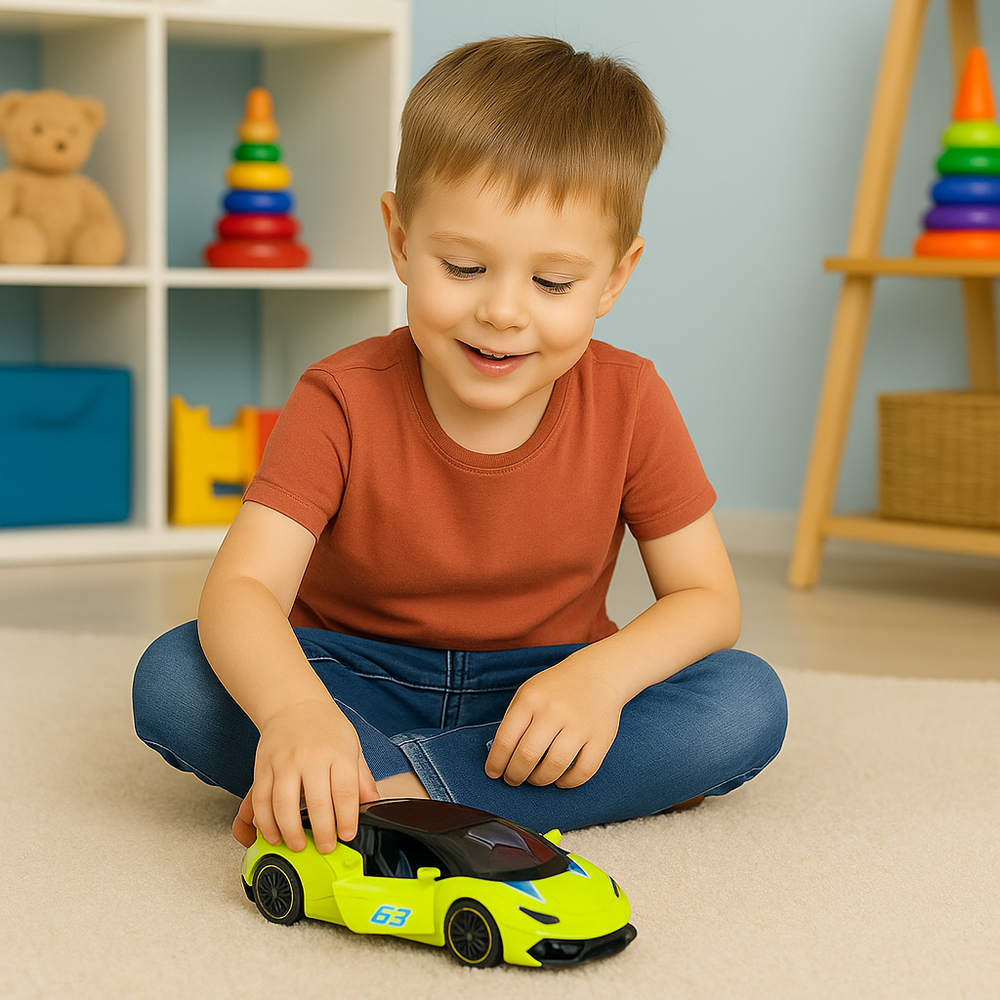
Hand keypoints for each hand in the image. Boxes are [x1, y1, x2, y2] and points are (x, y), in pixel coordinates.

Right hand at [236, 698, 378, 853]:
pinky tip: (273, 834)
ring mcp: (284, 762)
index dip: (347, 820)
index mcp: (338, 753)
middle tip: (325, 848)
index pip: (346, 792)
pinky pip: (261, 800)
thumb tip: (374, 803)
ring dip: (290, 832)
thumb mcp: (352, 746)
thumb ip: (362, 778)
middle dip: (322, 833)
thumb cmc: (326, 728)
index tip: (347, 835)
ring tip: (298, 846)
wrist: (294, 704)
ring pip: (283, 805)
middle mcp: (311, 757)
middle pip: (316, 803)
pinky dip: (265, 822)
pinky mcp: (263, 767)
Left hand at [485, 648, 624, 788]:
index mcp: (531, 699)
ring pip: (554, 767)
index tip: (493, 773)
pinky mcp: (601, 738)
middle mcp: (554, 711)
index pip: (505, 740)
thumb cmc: (556, 688)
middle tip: (513, 779)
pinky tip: (560, 779)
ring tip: (535, 779)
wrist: (597, 674)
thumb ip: (513, 720)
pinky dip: (568, 782)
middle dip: (515, 775)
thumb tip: (501, 756)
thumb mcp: (527, 692)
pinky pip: (583, 771)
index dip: (496, 762)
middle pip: (527, 756)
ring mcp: (579, 725)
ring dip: (539, 780)